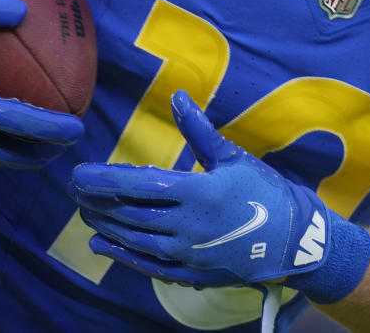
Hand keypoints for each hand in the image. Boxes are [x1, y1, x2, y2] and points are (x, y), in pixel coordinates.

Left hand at [71, 90, 369, 303]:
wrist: (294, 239)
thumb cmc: (265, 192)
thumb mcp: (234, 157)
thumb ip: (199, 130)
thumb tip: (179, 96)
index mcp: (198, 192)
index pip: (138, 185)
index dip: (104, 180)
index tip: (79, 174)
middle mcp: (188, 226)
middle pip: (129, 214)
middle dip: (97, 201)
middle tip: (76, 189)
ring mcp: (188, 253)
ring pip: (134, 239)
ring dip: (105, 225)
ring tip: (86, 212)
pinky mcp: (191, 272)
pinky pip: (148, 266)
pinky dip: (122, 256)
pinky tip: (103, 245)